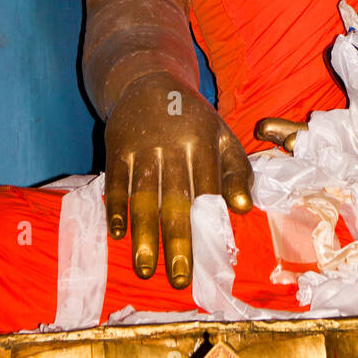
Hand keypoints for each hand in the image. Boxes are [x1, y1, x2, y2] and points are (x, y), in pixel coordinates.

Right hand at [104, 70, 252, 287]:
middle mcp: (172, 144)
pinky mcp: (116, 146)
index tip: (210, 260)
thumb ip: (236, 170)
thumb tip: (242, 208)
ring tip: (144, 269)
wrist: (148, 79)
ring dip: (143, 234)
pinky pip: (115, 181)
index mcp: (203, 141)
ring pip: (142, 195)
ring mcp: (142, 145)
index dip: (208, 224)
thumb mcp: (221, 134)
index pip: (207, 189)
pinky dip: (115, 208)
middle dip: (177, 240)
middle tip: (179, 279)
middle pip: (175, 198)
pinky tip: (117, 235)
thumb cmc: (191, 117)